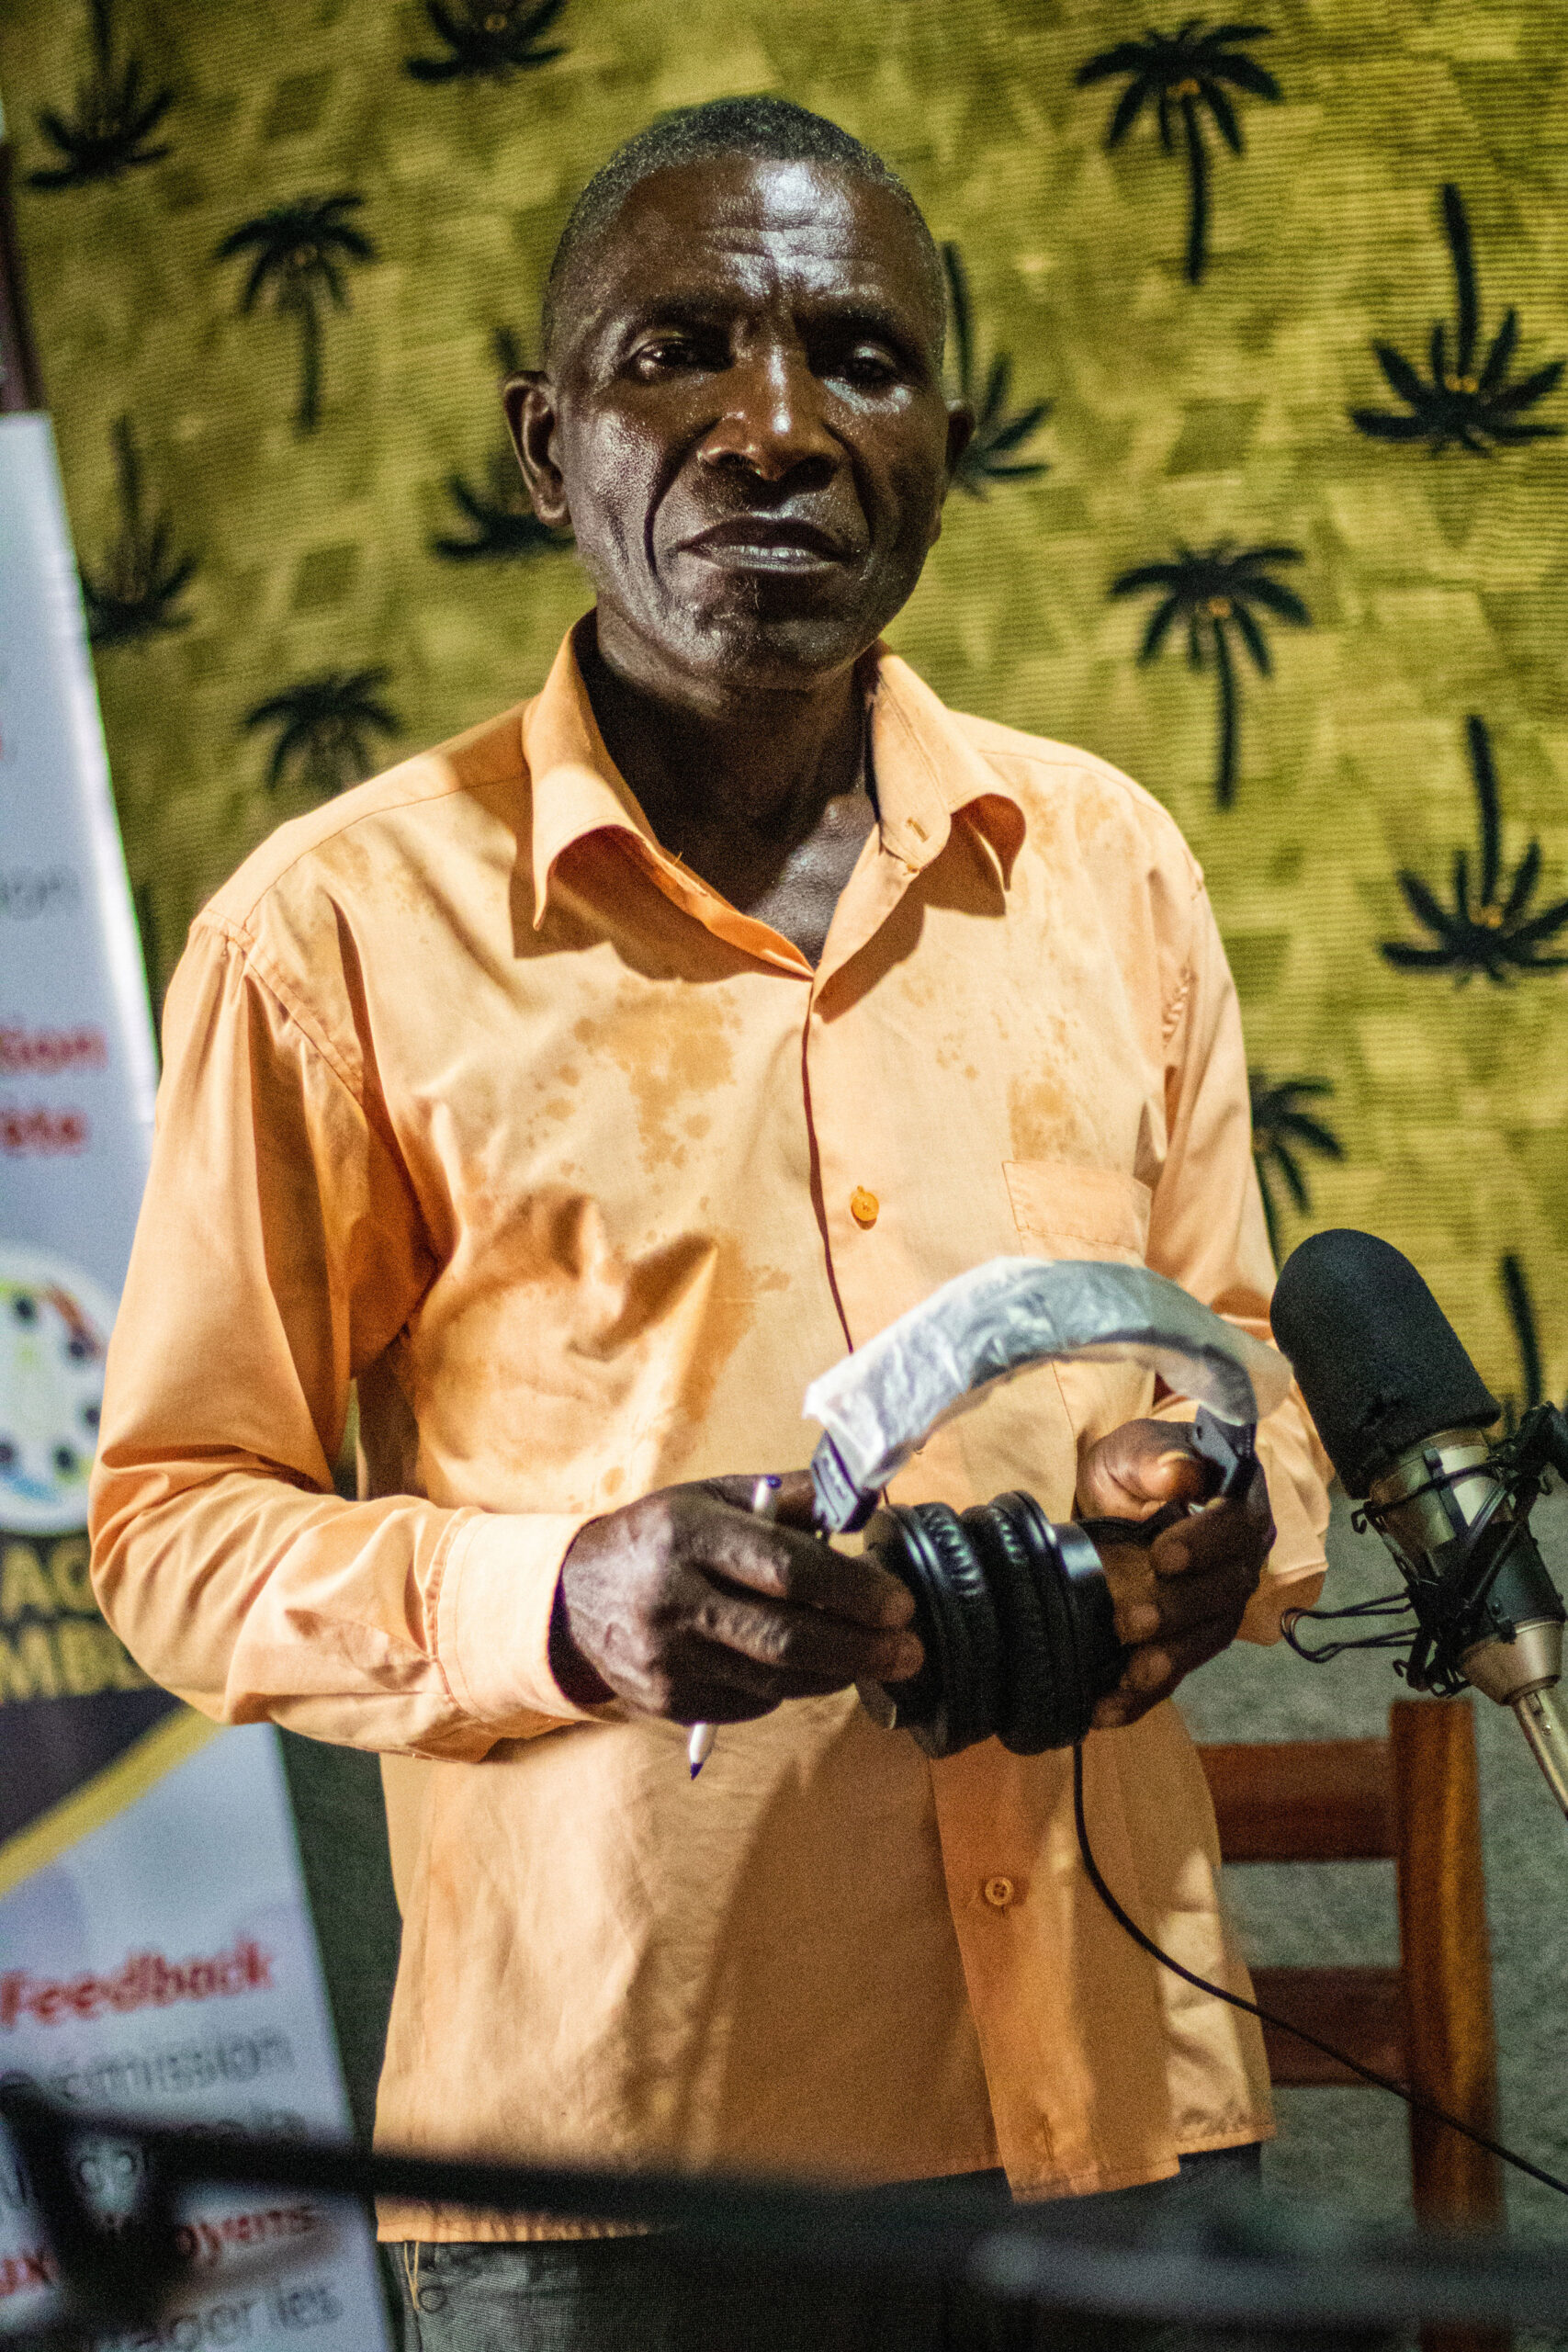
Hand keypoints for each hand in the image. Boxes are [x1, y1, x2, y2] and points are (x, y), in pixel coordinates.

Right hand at [550, 1471, 923, 1722]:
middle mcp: (675, 1599)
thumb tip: (860, 1501)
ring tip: (878, 1659)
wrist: (571, 1598)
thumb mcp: (711, 1499)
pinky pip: (752, 1702)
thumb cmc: (659, 1539)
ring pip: (775, 1679)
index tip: (899, 1602)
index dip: (851, 1590)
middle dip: (861, 1648)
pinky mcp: (668, 1701)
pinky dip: (791, 1687)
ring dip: (838, 1673)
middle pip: (786, 1637)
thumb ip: (785, 1499)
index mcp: (689, 1535)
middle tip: (909, 1650)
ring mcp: (669, 1658)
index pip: (785, 1568)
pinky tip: (809, 1667)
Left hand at [1075, 1419, 1274, 1730]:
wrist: (1117, 1500)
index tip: (1163, 1556)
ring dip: (1167, 1662)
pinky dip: (1140, 1698)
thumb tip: (1180, 1473)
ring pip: (1204, 1641)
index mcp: (1238, 1507)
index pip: (1236, 1530)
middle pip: (1223, 1595)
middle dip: (1176, 1612)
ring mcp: (1214, 1607)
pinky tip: (1106, 1711)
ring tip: (1129, 1676)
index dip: (1205, 1546)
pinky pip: (1172, 1675)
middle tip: (1127, 1620)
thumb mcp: (1136, 1447)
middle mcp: (1237, 1562)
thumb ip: (1156, 1457)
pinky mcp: (1184, 1640)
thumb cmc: (1137, 1466)